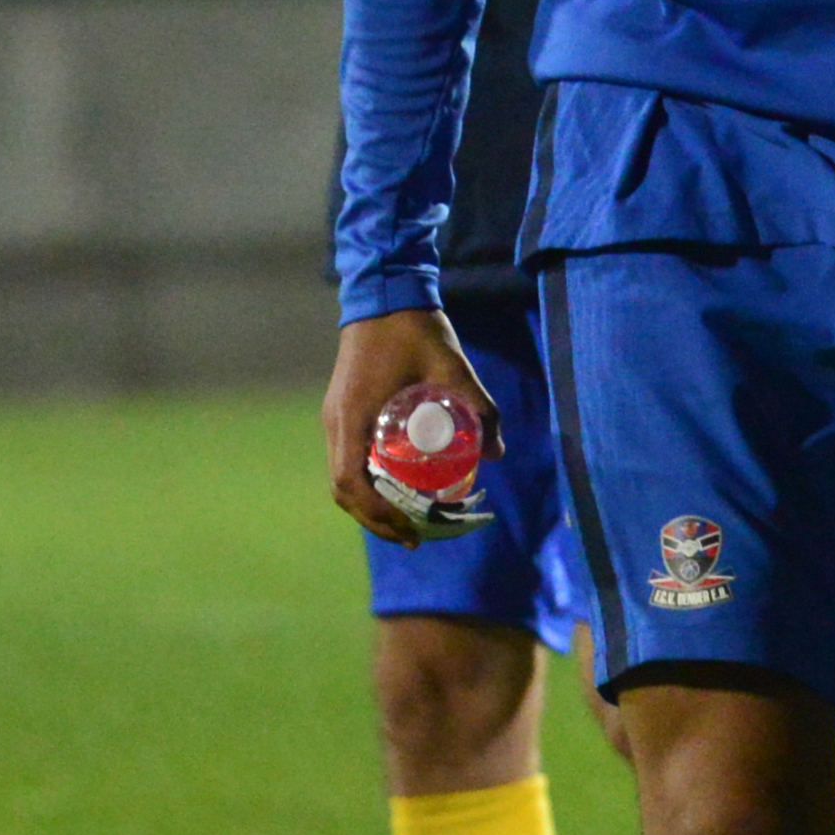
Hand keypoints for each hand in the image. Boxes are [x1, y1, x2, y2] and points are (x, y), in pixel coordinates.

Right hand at [323, 309, 485, 528]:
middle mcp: (336, 423)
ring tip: (405, 523)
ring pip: (341, 476)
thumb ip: (481, 408)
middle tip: (412, 538)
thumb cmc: (416, 330)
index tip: (409, 531)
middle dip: (374, 520)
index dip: (377, 515)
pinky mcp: (343, 411)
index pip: (351, 483)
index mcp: (353, 417)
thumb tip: (498, 452)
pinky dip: (366, 482)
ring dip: (368, 505)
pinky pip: (347, 458)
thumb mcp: (454, 368)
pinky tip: (395, 489)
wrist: (385, 295)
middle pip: (342, 490)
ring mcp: (336, 417)